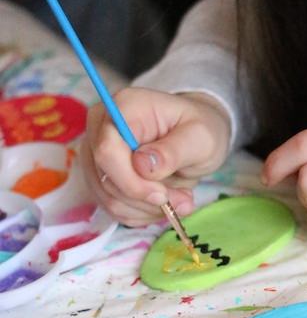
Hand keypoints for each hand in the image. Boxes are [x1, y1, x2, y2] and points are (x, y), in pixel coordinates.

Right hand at [80, 87, 230, 226]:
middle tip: (183, 201)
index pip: (107, 150)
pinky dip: (142, 210)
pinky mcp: (100, 174)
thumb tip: (142, 165)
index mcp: (125, 107)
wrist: (197, 136)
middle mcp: (102, 126)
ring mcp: (96, 151)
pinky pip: (113, 205)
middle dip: (146, 198)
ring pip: (108, 197)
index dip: (130, 181)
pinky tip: (166, 199)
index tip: (162, 195)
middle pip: (106, 178)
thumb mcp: (200, 137)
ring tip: (180, 198)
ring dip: (147, 207)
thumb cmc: (200, 130)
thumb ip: (173, 151)